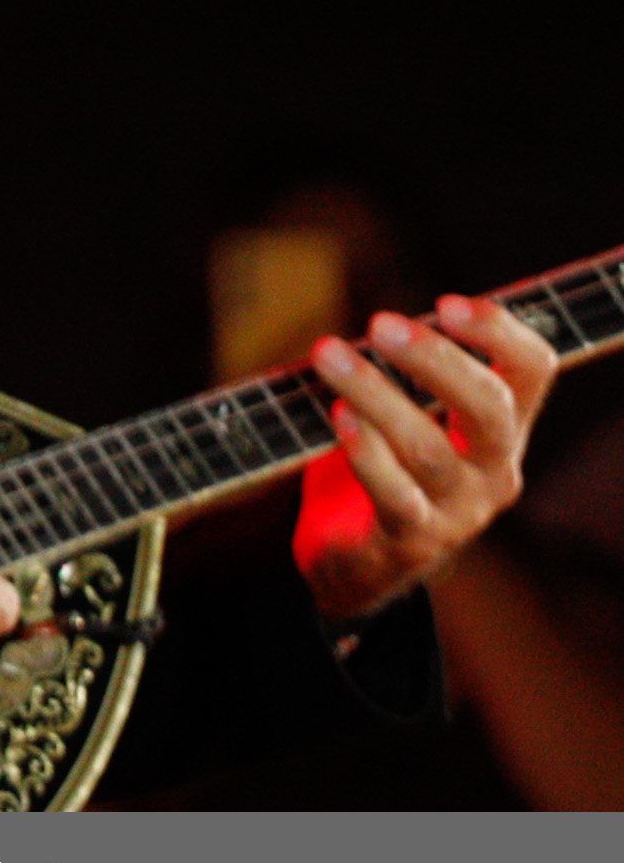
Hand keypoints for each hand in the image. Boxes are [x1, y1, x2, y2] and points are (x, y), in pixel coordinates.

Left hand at [293, 295, 555, 623]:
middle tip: (380, 323)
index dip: (501, 333)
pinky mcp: (413, 540)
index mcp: (503, 427)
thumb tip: (386, 318)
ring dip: (376, 395)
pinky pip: (395, 495)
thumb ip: (411, 370)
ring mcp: (458, 510)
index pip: (532, 371)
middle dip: (436, 360)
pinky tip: (337, 417)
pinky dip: (365, 452)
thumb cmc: (390, 463)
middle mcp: (494, 469)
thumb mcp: (415, 413)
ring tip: (329, 355)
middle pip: (489, 408)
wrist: (365, 558)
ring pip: (429, 448)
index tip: (448, 303)